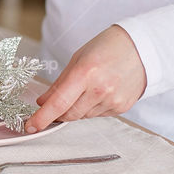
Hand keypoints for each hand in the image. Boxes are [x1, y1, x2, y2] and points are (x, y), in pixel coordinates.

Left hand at [26, 25, 146, 132]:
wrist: (143, 47)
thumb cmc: (108, 47)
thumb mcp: (78, 59)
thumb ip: (59, 83)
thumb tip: (43, 102)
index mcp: (85, 73)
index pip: (58, 103)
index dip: (41, 118)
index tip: (30, 126)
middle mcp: (100, 90)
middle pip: (68, 114)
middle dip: (58, 112)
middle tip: (55, 103)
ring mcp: (113, 100)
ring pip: (82, 116)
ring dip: (76, 108)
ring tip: (86, 88)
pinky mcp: (122, 107)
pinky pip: (97, 115)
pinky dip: (92, 107)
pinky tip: (100, 91)